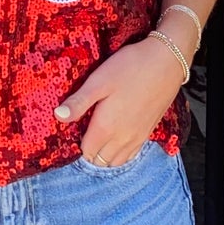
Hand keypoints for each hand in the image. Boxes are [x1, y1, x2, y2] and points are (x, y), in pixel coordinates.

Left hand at [54, 37, 187, 166]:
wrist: (165, 62)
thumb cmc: (129, 68)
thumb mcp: (99, 81)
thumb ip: (78, 102)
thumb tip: (58, 116)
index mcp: (106, 127)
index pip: (86, 151)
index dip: (77, 142)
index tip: (75, 128)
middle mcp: (122, 139)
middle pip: (100, 160)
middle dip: (90, 152)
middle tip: (85, 132)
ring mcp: (138, 138)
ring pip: (116, 162)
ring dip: (105, 156)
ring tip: (99, 137)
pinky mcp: (149, 133)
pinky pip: (132, 156)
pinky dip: (121, 154)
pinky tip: (117, 140)